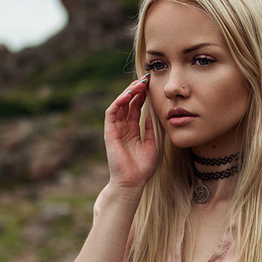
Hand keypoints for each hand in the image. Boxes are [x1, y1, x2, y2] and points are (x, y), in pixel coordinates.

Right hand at [103, 75, 157, 190]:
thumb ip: (150, 129)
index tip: (151, 84)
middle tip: (145, 79)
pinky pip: (111, 113)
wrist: (132, 182)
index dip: (143, 95)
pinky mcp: (109, 132)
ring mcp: (115, 129)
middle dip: (136, 89)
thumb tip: (151, 114)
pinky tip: (128, 95)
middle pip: (127, 102)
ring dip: (128, 92)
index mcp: (132, 129)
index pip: (136, 107)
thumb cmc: (142, 168)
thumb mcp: (152, 145)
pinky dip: (119, 102)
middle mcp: (123, 127)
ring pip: (119, 105)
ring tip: (138, 84)